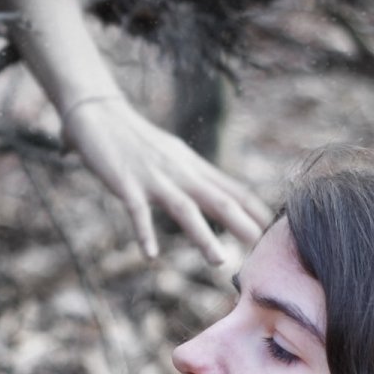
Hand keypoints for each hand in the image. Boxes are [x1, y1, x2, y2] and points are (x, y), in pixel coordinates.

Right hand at [58, 95, 272, 263]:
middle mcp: (179, 172)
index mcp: (192, 166)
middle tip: (263, 248)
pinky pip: (138, 212)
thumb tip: (213, 191)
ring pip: (184, 209)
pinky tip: (150, 254)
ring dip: (202, 236)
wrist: (99, 112)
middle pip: (217, 200)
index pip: (232, 189)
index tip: (275, 229)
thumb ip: (191, 174)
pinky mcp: (125, 183)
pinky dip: (145, 233)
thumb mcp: (172, 154)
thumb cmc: (134, 136)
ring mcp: (153, 178)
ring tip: (219, 260)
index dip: (254, 209)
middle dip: (241, 224)